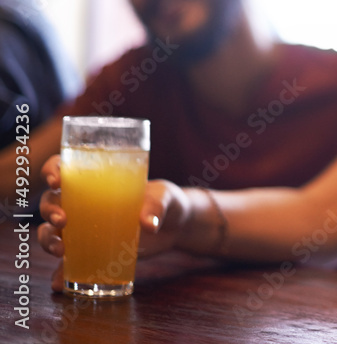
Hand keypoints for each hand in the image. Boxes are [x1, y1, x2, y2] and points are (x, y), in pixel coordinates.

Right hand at [37, 154, 193, 291]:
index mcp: (98, 180)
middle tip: (63, 220)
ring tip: (60, 251)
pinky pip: (68, 263)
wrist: (175, 226)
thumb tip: (149, 224)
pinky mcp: (91, 251)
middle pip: (51, 201)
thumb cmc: (166, 201)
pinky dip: (60, 273)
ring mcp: (84, 228)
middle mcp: (83, 203)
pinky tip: (60, 282)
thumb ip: (157, 206)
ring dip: (48, 240)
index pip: (66, 168)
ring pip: (51, 231)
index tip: (55, 180)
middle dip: (50, 210)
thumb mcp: (165, 197)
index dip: (53, 170)